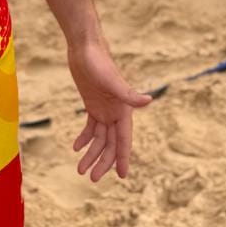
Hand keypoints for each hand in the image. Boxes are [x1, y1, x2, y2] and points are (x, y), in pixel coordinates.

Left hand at [68, 40, 150, 180]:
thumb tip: (149, 100)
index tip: (122, 176)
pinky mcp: (92, 103)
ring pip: (99, 138)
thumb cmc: (100, 63)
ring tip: (80, 169)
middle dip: (102, 161)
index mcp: (123, 109)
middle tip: (92, 178)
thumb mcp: (112, 81)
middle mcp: (115, 111)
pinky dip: (84, 138)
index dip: (123, 158)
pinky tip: (76, 147)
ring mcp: (103, 108)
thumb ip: (129, 94)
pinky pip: (90, 126)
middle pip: (110, 143)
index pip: (124, 139)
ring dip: (91, 153)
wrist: (85, 48)